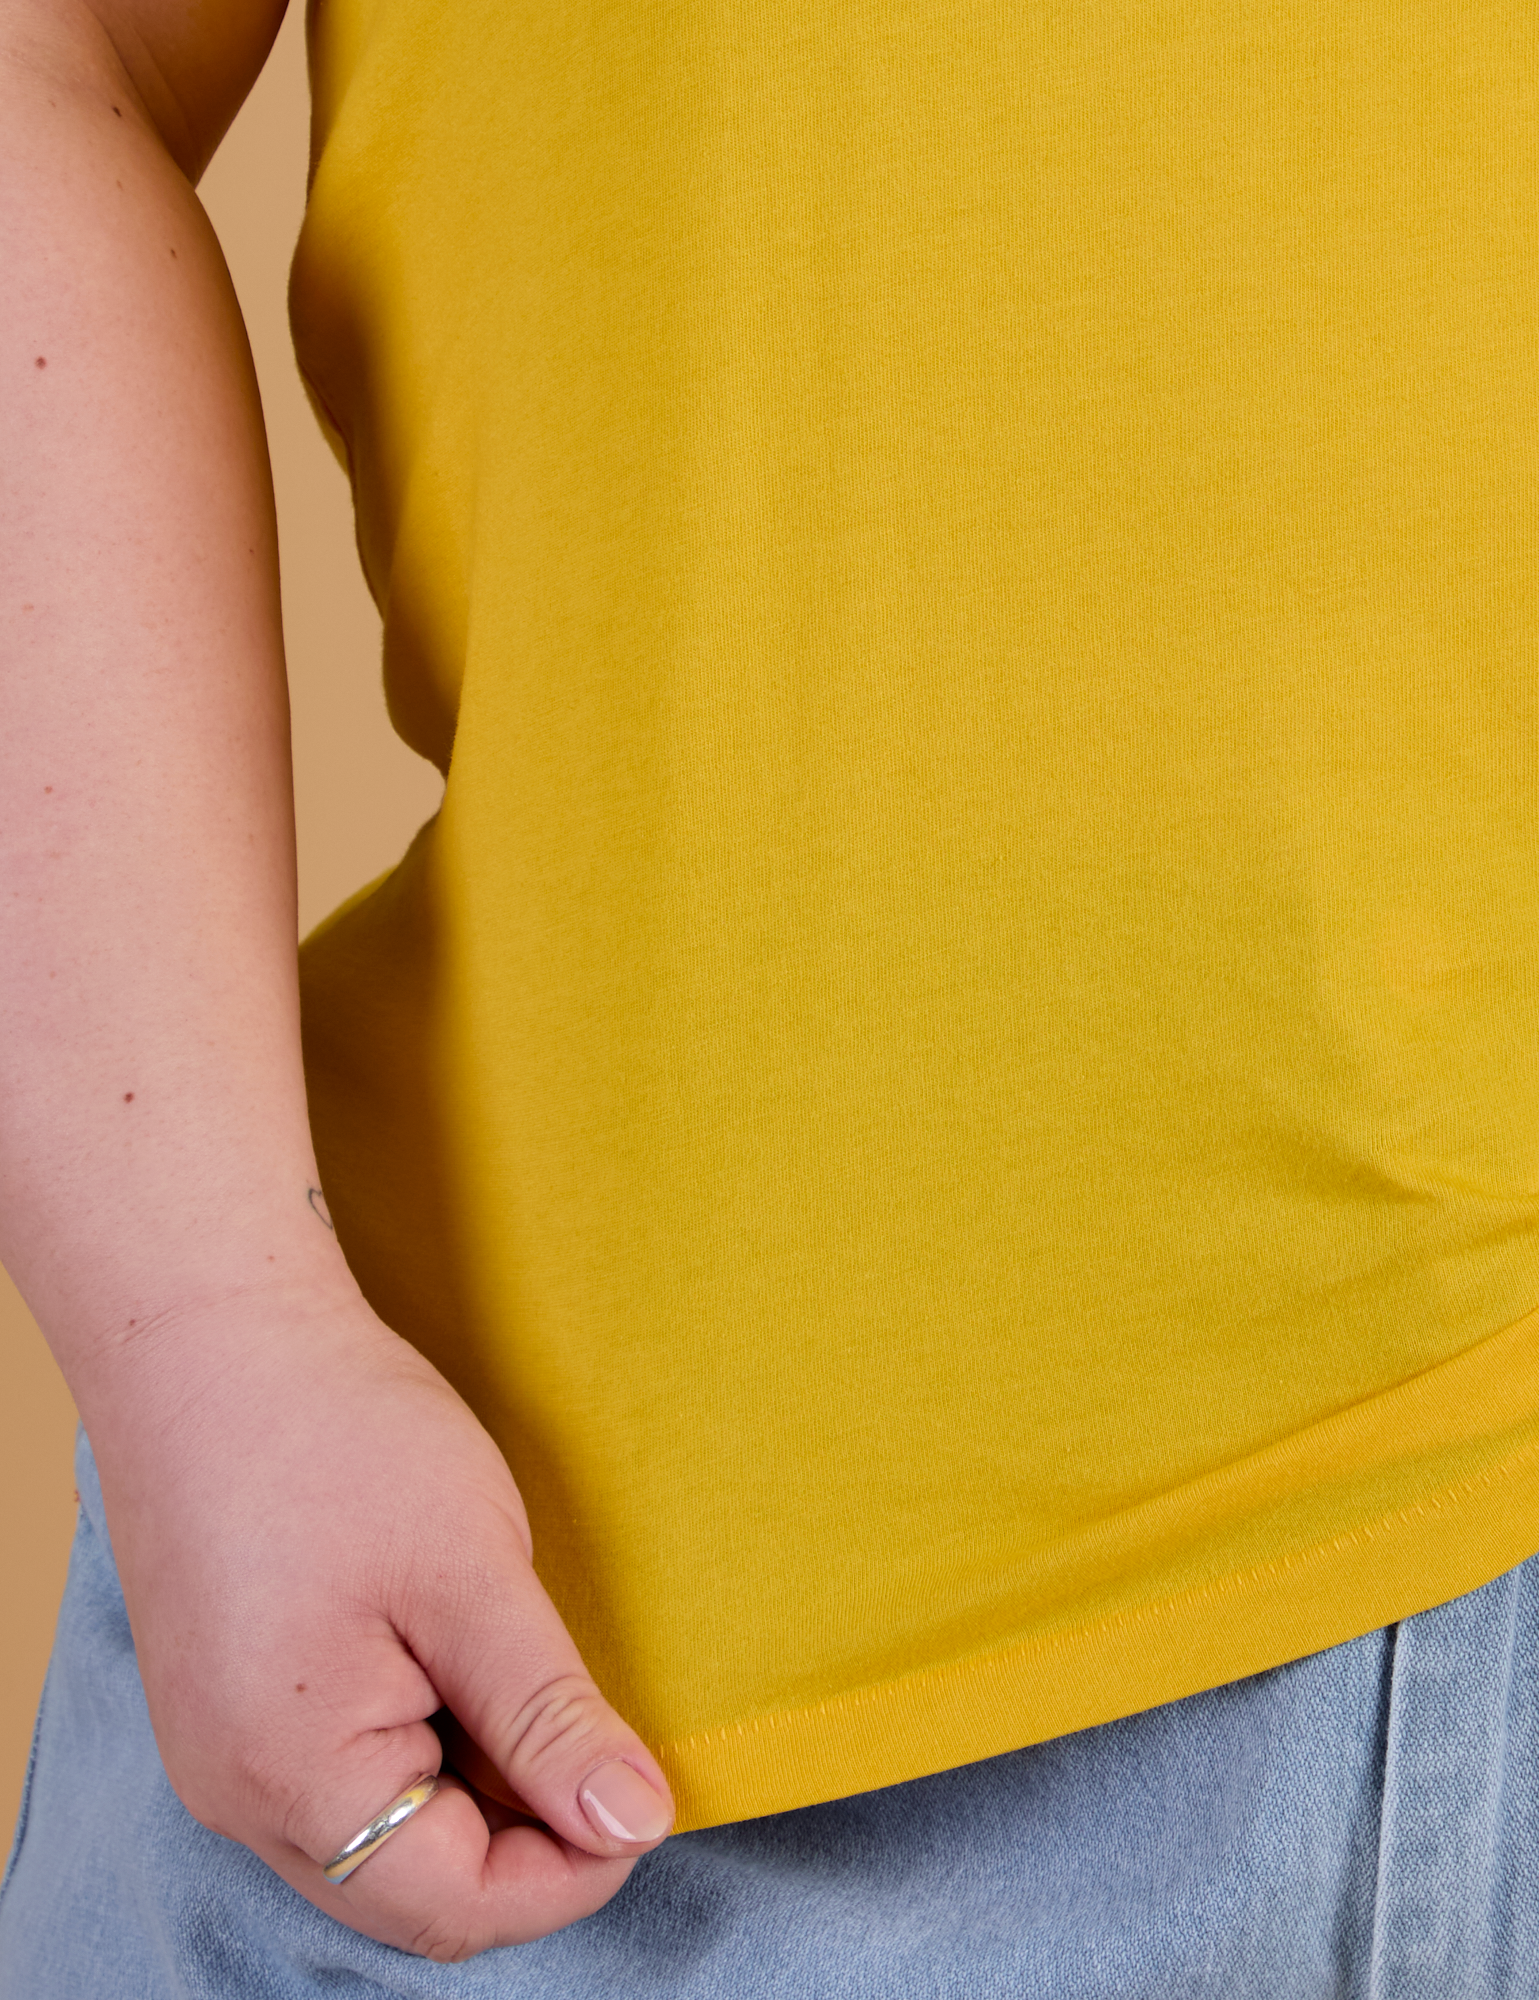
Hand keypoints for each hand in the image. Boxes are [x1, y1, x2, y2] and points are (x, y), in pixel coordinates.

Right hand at [86, 1287, 674, 1961]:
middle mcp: (236, 1791)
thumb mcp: (471, 1573)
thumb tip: (635, 1823)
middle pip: (411, 1888)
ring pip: (376, 1837)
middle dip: (524, 1841)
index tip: (649, 1802)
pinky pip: (338, 1778)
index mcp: (290, 1775)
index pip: (455, 1905)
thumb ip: (549, 1715)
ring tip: (530, 1683)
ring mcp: (220, 1749)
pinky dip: (421, 1750)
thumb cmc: (335, 1433)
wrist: (210, 1332)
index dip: (573, 1872)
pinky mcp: (226, 1703)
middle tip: (602, 1740)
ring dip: (474, 1793)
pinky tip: (463, 1665)